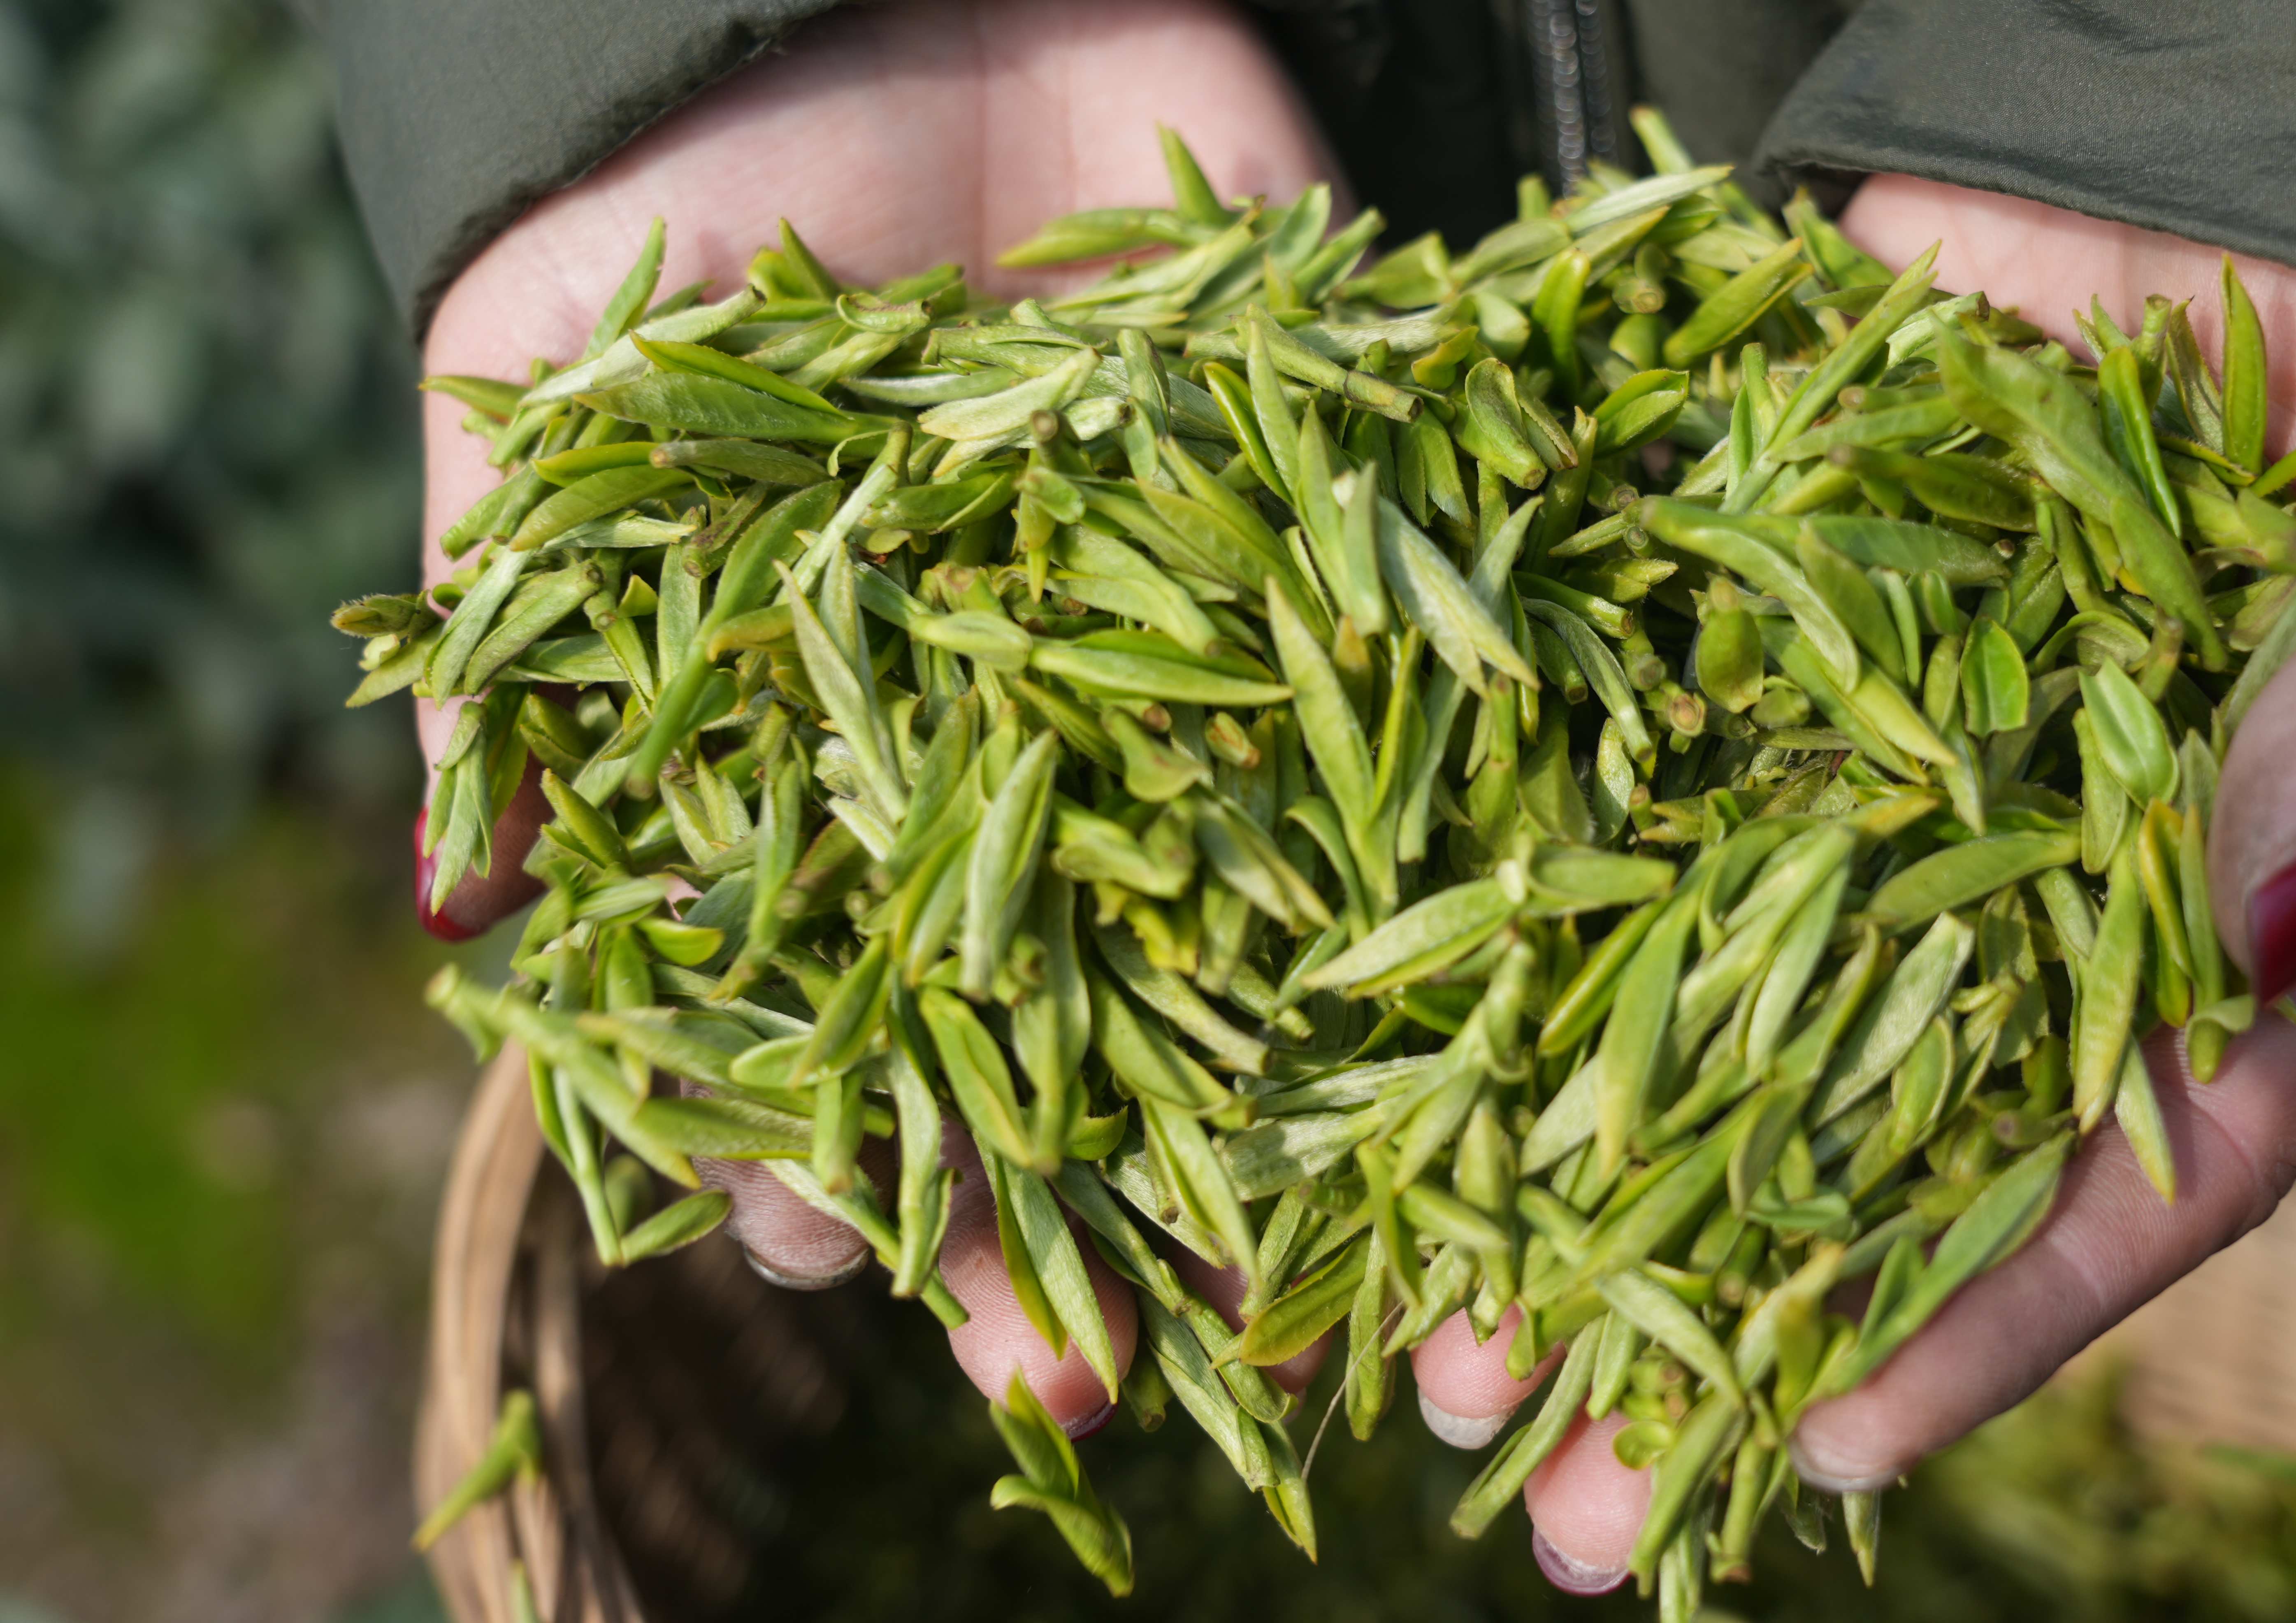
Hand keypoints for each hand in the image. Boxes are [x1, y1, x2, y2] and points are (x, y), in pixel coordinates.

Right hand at [416, 0, 1340, 1431]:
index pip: (808, 1000)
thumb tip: (463, 904)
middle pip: (1041, 1018)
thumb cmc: (683, 191)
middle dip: (1058, 1195)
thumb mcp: (541, 404)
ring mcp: (1184, 667)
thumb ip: (503, 642)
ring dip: (1260, 1124)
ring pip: (1236, 941)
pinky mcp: (1334, 551)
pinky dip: (1446, 875)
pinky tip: (1471, 1046)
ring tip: (1285, 1300)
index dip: (811, 1137)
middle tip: (1088, 1368)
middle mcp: (1016, 744)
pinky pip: (1408, 733)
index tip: (818, 1255)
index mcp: (818, 750)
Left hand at [1417, 174, 2295, 1591]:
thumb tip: (2291, 908)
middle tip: (1555, 1493)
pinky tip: (1379, 1047)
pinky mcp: (1756, 661)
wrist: (2261, 199)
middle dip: (1708, 1322)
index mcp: (2224, 930)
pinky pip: (1620, 809)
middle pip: (1866, 1146)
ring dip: (1563, 1180)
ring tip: (1432, 1347)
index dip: (1972, 1316)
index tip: (1813, 1444)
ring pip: (1705, 1018)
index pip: (2117, 1174)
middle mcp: (2028, 901)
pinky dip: (1502, 924)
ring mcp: (1875, 790)